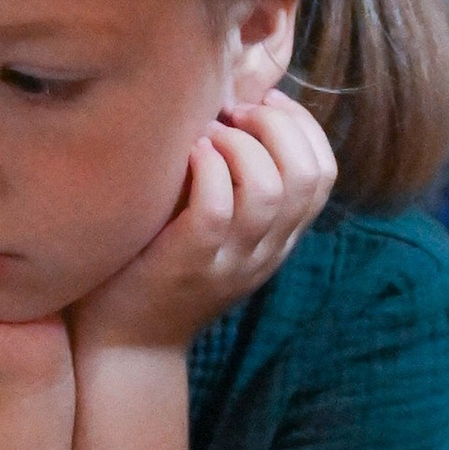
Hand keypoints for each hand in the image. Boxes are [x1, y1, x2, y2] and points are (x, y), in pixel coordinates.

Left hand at [70, 95, 336, 356]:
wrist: (126, 346)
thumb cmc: (159, 268)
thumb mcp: (217, 232)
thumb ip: (238, 186)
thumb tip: (239, 106)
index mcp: (279, 239)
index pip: (323, 173)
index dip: (301, 126)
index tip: (263, 102)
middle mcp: (264, 251)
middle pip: (307, 176)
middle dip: (276, 126)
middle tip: (234, 112)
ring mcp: (230, 261)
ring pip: (267, 190)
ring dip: (239, 144)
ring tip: (206, 133)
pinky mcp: (189, 265)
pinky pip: (216, 209)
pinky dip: (207, 169)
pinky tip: (187, 156)